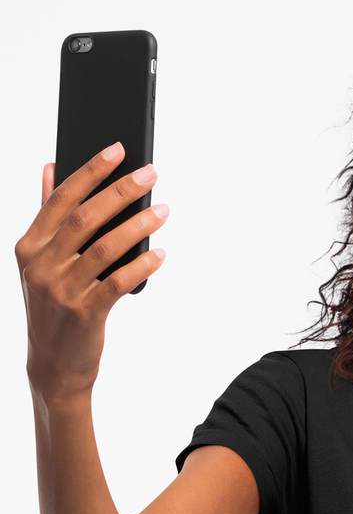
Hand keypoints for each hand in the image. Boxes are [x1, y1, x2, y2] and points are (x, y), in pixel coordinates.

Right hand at [15, 143, 167, 398]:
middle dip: (120, 191)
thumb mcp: (42, 259)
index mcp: (29, 245)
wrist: (53, 363)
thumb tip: (51, 167)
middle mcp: (41, 264)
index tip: (118, 149)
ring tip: (163, 210)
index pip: (62, 198)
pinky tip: (161, 253)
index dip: (91, 171)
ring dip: (138, 226)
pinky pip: (118, 282)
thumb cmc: (54, 304)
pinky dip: (142, 265)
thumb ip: (49, 214)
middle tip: (151, 173)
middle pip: (86, 218)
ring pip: (105, 248)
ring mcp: (61, 290)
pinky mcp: (85, 313)